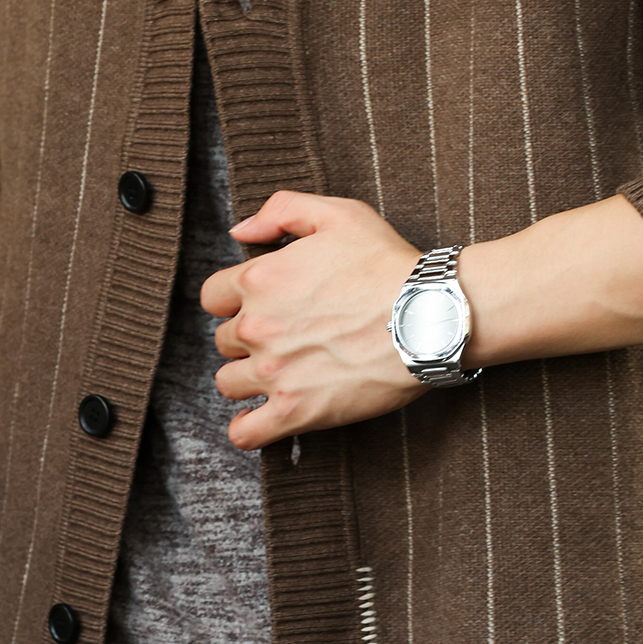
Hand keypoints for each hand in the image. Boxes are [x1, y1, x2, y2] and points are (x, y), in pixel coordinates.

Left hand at [201, 190, 423, 449]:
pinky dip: (248, 428)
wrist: (429, 317)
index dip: (236, 299)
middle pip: (224, 340)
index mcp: (259, 280)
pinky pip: (245, 433)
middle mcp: (257, 327)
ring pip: (229, 383)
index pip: (213, 296)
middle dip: (249, 338)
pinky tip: (262, 417)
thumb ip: (280, 210)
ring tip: (281, 373)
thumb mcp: (338, 214)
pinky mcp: (296, 411)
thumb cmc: (389, 265)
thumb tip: (239, 231)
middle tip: (287, 336)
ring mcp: (274, 372)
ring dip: (249, 379)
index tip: (262, 305)